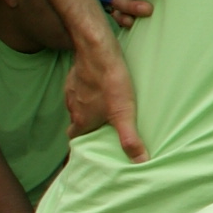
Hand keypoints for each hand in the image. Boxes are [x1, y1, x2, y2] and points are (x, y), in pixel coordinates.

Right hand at [65, 36, 143, 160]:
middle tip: (104, 127)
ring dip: (90, 107)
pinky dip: (90, 90)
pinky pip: (81, 87)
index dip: (82, 143)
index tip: (92, 146)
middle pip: (77, 122)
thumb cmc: (110, 82)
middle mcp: (72, 106)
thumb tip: (140, 162)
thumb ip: (130, 139)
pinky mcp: (76, 75)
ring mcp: (72, 89)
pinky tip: (104, 87)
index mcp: (80, 120)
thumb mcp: (123, 113)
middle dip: (88, 126)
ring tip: (107, 108)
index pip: (75, 138)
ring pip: (79, 104)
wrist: (97, 50)